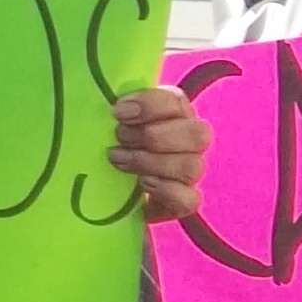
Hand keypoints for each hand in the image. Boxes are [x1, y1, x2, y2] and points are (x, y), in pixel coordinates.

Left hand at [107, 84, 208, 222]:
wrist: (105, 189)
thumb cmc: (106, 143)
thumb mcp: (106, 122)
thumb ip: (114, 109)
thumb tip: (108, 104)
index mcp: (173, 111)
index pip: (176, 101)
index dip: (149, 105)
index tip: (117, 112)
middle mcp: (189, 139)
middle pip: (197, 133)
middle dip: (152, 136)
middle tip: (119, 138)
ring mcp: (190, 171)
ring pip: (191, 165)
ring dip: (151, 162)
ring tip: (118, 160)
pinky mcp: (184, 200)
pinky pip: (189, 198)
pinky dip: (165, 190)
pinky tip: (142, 184)